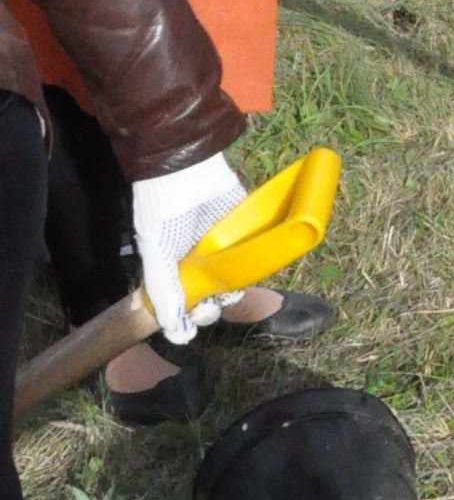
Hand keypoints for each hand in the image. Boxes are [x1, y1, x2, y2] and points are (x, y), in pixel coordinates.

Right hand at [131, 152, 249, 344]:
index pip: (180, 305)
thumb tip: (170, 327)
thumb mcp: (154, 250)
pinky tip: (250, 273)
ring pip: (230, 283)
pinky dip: (251, 269)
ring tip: (226, 289)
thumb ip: (161, 288)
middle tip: (208, 306)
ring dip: (231, 293)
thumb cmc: (163, 211)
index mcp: (172, 269)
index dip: (184, 320)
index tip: (189, 328)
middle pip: (206, 299)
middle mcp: (196, 263)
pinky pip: (250, 258)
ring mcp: (220, 249)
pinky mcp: (241, 234)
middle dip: (207, 311)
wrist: (187, 171)